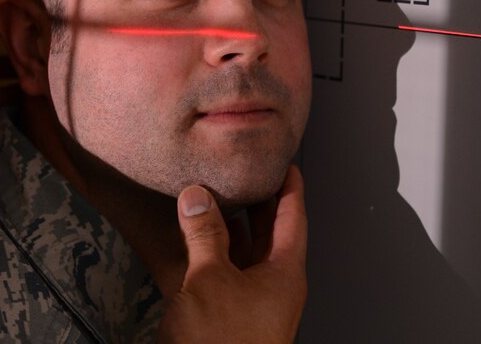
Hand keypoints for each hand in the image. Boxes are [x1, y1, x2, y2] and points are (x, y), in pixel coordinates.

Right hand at [158, 166, 307, 343]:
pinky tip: (186, 238)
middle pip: (266, 233)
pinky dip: (204, 253)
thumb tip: (198, 197)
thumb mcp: (210, 280)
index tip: (286, 162)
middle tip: (242, 171)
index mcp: (284, 274)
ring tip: (208, 195)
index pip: (293, 218)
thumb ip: (204, 234)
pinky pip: (216, 274)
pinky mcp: (222, 318)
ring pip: (239, 253)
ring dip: (224, 226)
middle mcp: (270, 286)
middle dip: (253, 202)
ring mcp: (246, 304)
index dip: (290, 187)